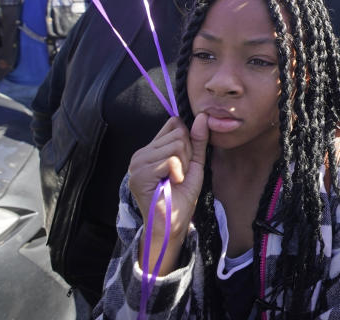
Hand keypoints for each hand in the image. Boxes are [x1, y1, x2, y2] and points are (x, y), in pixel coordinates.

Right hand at [129, 115, 208, 270]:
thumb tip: (203, 116)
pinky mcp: (140, 175)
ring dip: (184, 165)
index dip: (188, 140)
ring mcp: (137, 164)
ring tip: (175, 180)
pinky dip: (179, 173)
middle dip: (188, 155)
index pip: (174, 123)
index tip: (185, 162)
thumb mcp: (195, 163)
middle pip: (178, 134)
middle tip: (179, 175)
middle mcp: (141, 154)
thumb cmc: (182, 196)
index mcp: (151, 149)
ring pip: (176, 145)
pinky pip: (171, 160)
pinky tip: (171, 184)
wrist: (173, 223)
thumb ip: (198, 140)